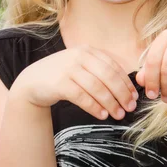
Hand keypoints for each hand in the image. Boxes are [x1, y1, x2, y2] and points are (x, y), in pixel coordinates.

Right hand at [15, 45, 138, 119]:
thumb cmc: (61, 76)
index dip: (126, 82)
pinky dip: (94, 107)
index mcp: (88, 50)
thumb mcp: (80, 66)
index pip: (113, 66)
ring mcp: (69, 69)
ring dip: (110, 103)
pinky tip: (102, 115)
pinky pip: (82, 97)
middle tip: (130, 107)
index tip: (134, 96)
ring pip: (97, 87)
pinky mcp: (60, 83)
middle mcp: (79, 56)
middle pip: (108, 76)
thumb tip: (125, 88)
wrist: (32, 81)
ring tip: (118, 114)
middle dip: (122, 93)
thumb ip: (99, 71)